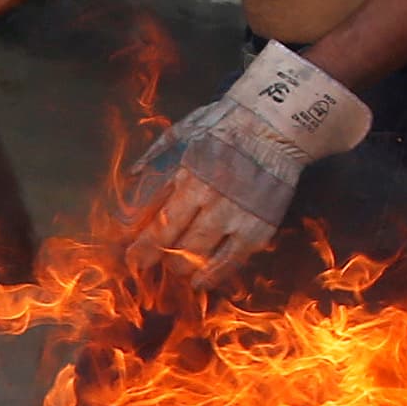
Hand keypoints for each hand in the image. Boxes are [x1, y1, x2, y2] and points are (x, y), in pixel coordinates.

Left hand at [121, 43, 371, 286]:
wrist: (276, 124)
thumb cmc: (226, 124)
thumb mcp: (183, 131)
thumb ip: (156, 156)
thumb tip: (131, 176)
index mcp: (188, 176)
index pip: (156, 222)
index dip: (140, 246)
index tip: (130, 257)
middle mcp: (210, 200)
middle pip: (173, 244)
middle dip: (156, 257)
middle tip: (149, 261)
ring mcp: (236, 216)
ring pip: (198, 257)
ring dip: (180, 267)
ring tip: (175, 267)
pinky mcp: (258, 228)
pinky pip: (231, 262)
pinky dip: (213, 275)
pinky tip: (200, 281)